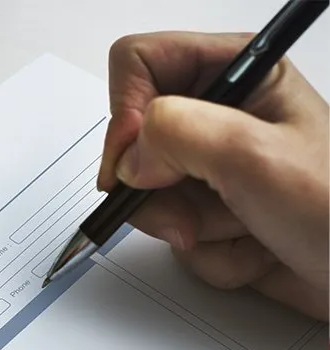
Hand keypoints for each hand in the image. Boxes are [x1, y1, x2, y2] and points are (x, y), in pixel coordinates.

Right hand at [99, 32, 328, 319]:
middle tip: (193, 213)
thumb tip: (128, 158)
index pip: (139, 63)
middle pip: (134, 142)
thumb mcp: (253, 156)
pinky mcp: (211, 213)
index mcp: (236, 73)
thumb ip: (176, 134)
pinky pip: (174, 233)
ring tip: (243, 230)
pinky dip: (209, 254)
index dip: (126, 112)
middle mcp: (219, 116)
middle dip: (160, 190)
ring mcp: (212, 168)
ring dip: (191, 228)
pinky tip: (252, 250)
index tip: (137, 161)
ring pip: (150, 197)